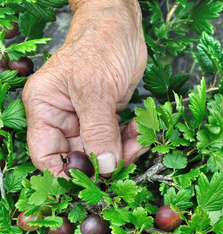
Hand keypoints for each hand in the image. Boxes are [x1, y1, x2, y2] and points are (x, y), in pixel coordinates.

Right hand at [23, 0, 147, 176]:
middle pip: (78, 155)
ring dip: (122, 152)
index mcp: (45, 108)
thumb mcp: (95, 89)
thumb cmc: (99, 45)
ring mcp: (87, 116)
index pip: (46, 154)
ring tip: (140, 142)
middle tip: (126, 163)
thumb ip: (98, 130)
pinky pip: (117, 137)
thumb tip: (103, 167)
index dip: (66, 172)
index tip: (91, 184)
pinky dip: (131, 140)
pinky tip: (142, 132)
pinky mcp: (108, 113)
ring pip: (102, 149)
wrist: (122, 24)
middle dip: (103, 162)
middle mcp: (63, 116)